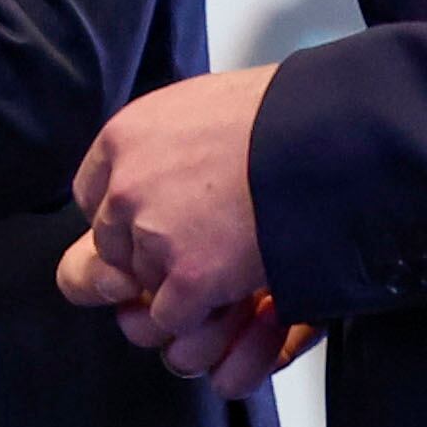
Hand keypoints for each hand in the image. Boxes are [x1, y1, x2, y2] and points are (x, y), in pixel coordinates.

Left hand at [64, 66, 306, 396]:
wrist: (335, 137)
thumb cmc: (287, 116)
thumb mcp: (201, 107)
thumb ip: (165, 144)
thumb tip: (157, 171)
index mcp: (125, 138)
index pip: (91, 197)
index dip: (125, 220)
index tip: (151, 227)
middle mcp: (126, 186)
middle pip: (113, 249)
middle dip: (151, 260)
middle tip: (201, 255)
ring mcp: (154, 233)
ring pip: (142, 286)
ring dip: (180, 291)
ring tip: (225, 276)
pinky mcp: (190, 276)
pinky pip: (173, 319)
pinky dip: (202, 319)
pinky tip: (236, 297)